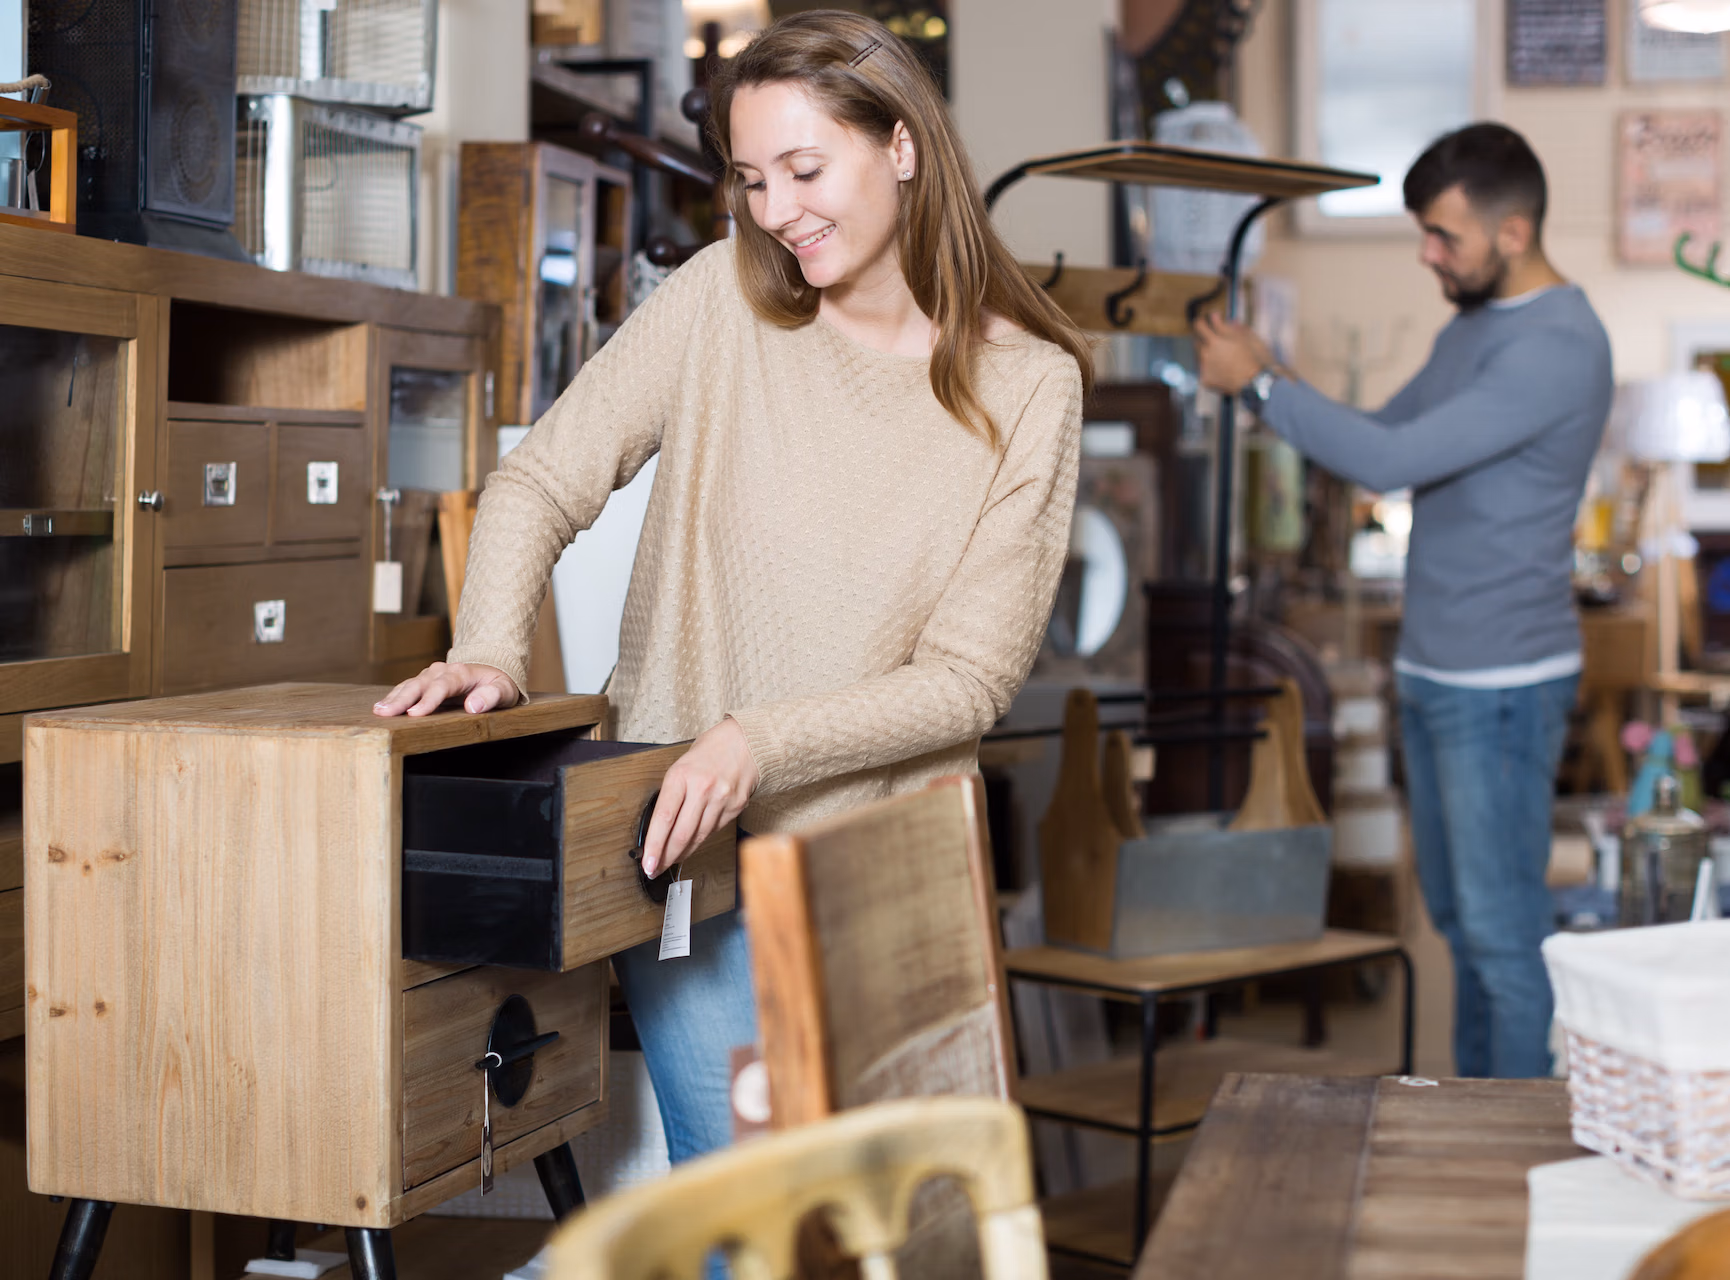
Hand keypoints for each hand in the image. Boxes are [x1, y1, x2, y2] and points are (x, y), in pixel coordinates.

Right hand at [372, 661, 520, 716]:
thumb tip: (473, 706)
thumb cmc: (499, 685)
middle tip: (385, 713)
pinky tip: (382, 707)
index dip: (428, 700)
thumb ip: (491, 697)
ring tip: (378, 711)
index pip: (442, 686)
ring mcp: (432, 674)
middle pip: (420, 684)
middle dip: (402, 699)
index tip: (415, 714)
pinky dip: (394, 696)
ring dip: (393, 697)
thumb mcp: (504, 691)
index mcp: (462, 673)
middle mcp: (443, 671)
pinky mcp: (426, 681)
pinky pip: (408, 687)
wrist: (494, 671)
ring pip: (410, 684)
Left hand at [640, 717, 758, 876]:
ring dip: (684, 852)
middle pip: (681, 834)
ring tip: (672, 859)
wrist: (746, 740)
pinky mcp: (736, 807)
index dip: (654, 845)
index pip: (664, 818)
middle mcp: (702, 788)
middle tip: (656, 869)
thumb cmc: (710, 751)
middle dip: (667, 857)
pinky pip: (714, 830)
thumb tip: (660, 827)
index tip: (648, 862)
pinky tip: (693, 843)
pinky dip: (701, 840)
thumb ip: (672, 793)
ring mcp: (722, 799)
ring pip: (699, 837)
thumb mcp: (682, 765)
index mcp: (681, 775)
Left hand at [1194, 312, 1274, 395]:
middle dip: (1203, 339)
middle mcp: (1205, 354)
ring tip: (1221, 357)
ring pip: (1199, 356)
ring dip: (1205, 353)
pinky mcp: (1205, 380)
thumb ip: (1225, 326)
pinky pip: (1203, 370)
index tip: (1203, 321)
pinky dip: (1209, 368)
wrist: (1253, 383)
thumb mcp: (1242, 337)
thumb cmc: (1251, 358)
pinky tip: (1221, 370)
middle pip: (1197, 341)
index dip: (1200, 322)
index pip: (1199, 326)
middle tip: (1215, 341)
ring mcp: (1204, 367)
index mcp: (1214, 341)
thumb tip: (1214, 315)